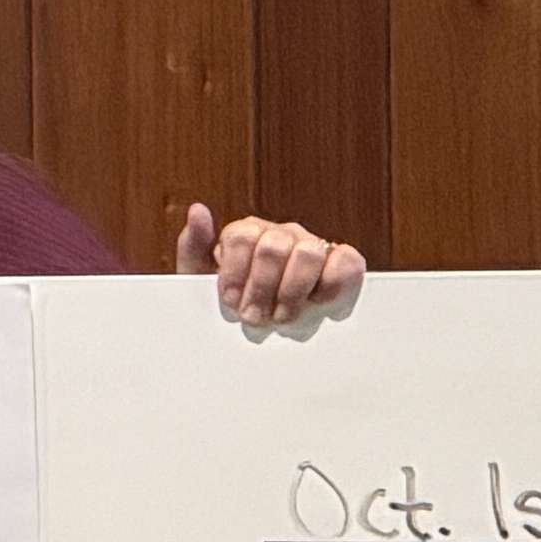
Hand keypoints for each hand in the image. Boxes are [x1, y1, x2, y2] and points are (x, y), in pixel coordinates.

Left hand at [178, 204, 364, 327]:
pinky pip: (347, 263)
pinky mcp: (344, 263)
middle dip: (261, 289)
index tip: (231, 301)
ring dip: (292, 293)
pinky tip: (315, 305)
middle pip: (273, 247)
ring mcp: (315, 246)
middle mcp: (283, 234)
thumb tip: (198, 211)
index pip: (242, 237)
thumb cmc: (235, 304)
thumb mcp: (201, 282)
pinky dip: (332, 287)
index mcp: (248, 233)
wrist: (264, 330)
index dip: (235, 273)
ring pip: (308, 254)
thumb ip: (193, 247)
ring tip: (280, 318)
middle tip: (253, 316)